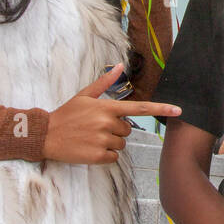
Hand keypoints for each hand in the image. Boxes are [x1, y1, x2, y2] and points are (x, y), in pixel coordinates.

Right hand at [44, 63, 180, 164]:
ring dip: (110, 143)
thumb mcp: (84, 95)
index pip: (140, 108)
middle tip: (97, 128)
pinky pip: (114, 157)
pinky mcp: (97, 156)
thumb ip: (105, 83)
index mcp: (106, 107)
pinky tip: (90, 148)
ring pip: (121, 144)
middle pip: (128, 130)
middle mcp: (107, 123)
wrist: (45, 135)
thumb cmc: (66, 114)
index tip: (178, 110)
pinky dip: (105, 155)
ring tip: (91, 138)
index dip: (161, 109)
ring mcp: (102, 140)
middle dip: (117, 129)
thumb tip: (119, 67)